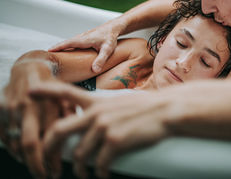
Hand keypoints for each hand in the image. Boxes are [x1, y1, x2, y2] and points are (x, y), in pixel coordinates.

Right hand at [0, 76, 75, 178]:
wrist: (27, 68)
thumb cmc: (52, 85)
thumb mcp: (66, 96)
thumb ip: (70, 113)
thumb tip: (77, 132)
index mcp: (46, 104)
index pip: (49, 138)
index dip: (53, 158)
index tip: (57, 171)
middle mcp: (27, 108)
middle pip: (29, 145)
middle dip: (36, 165)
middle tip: (44, 177)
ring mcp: (10, 111)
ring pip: (15, 144)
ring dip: (25, 160)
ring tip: (37, 169)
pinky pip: (4, 137)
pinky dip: (13, 150)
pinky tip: (22, 157)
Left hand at [30, 87, 171, 178]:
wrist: (168, 110)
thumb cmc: (148, 107)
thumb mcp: (122, 101)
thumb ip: (103, 109)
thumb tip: (92, 120)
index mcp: (97, 101)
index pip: (66, 93)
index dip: (46, 92)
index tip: (30, 93)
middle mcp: (96, 113)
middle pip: (59, 130)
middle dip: (49, 149)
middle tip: (50, 162)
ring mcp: (104, 127)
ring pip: (80, 153)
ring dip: (80, 169)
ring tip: (84, 174)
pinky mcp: (115, 141)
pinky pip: (99, 163)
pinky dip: (99, 173)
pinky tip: (103, 175)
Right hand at [49, 21, 124, 72]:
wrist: (114, 27)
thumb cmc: (111, 37)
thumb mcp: (108, 49)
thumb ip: (101, 59)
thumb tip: (94, 70)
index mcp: (83, 40)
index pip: (67, 44)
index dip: (57, 48)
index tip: (47, 52)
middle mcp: (81, 37)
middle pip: (66, 43)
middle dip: (56, 48)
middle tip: (45, 55)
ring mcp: (83, 37)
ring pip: (70, 43)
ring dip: (61, 47)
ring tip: (53, 55)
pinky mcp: (85, 37)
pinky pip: (74, 42)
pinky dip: (68, 46)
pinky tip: (68, 52)